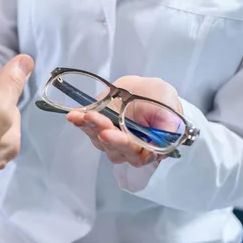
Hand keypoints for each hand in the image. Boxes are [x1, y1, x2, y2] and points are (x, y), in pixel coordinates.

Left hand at [66, 76, 182, 166]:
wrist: (142, 87)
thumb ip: (168, 122)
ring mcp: (114, 140)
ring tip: (82, 116)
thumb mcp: (168, 102)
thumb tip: (159, 140)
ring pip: (101, 142)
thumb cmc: (158, 97)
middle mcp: (132, 148)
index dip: (124, 146)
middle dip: (105, 135)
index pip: (138, 154)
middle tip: (94, 120)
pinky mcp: (100, 130)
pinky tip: (74, 116)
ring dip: (91, 129)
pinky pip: (89, 131)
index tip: (110, 134)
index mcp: (152, 146)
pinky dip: (81, 123)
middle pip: (117, 150)